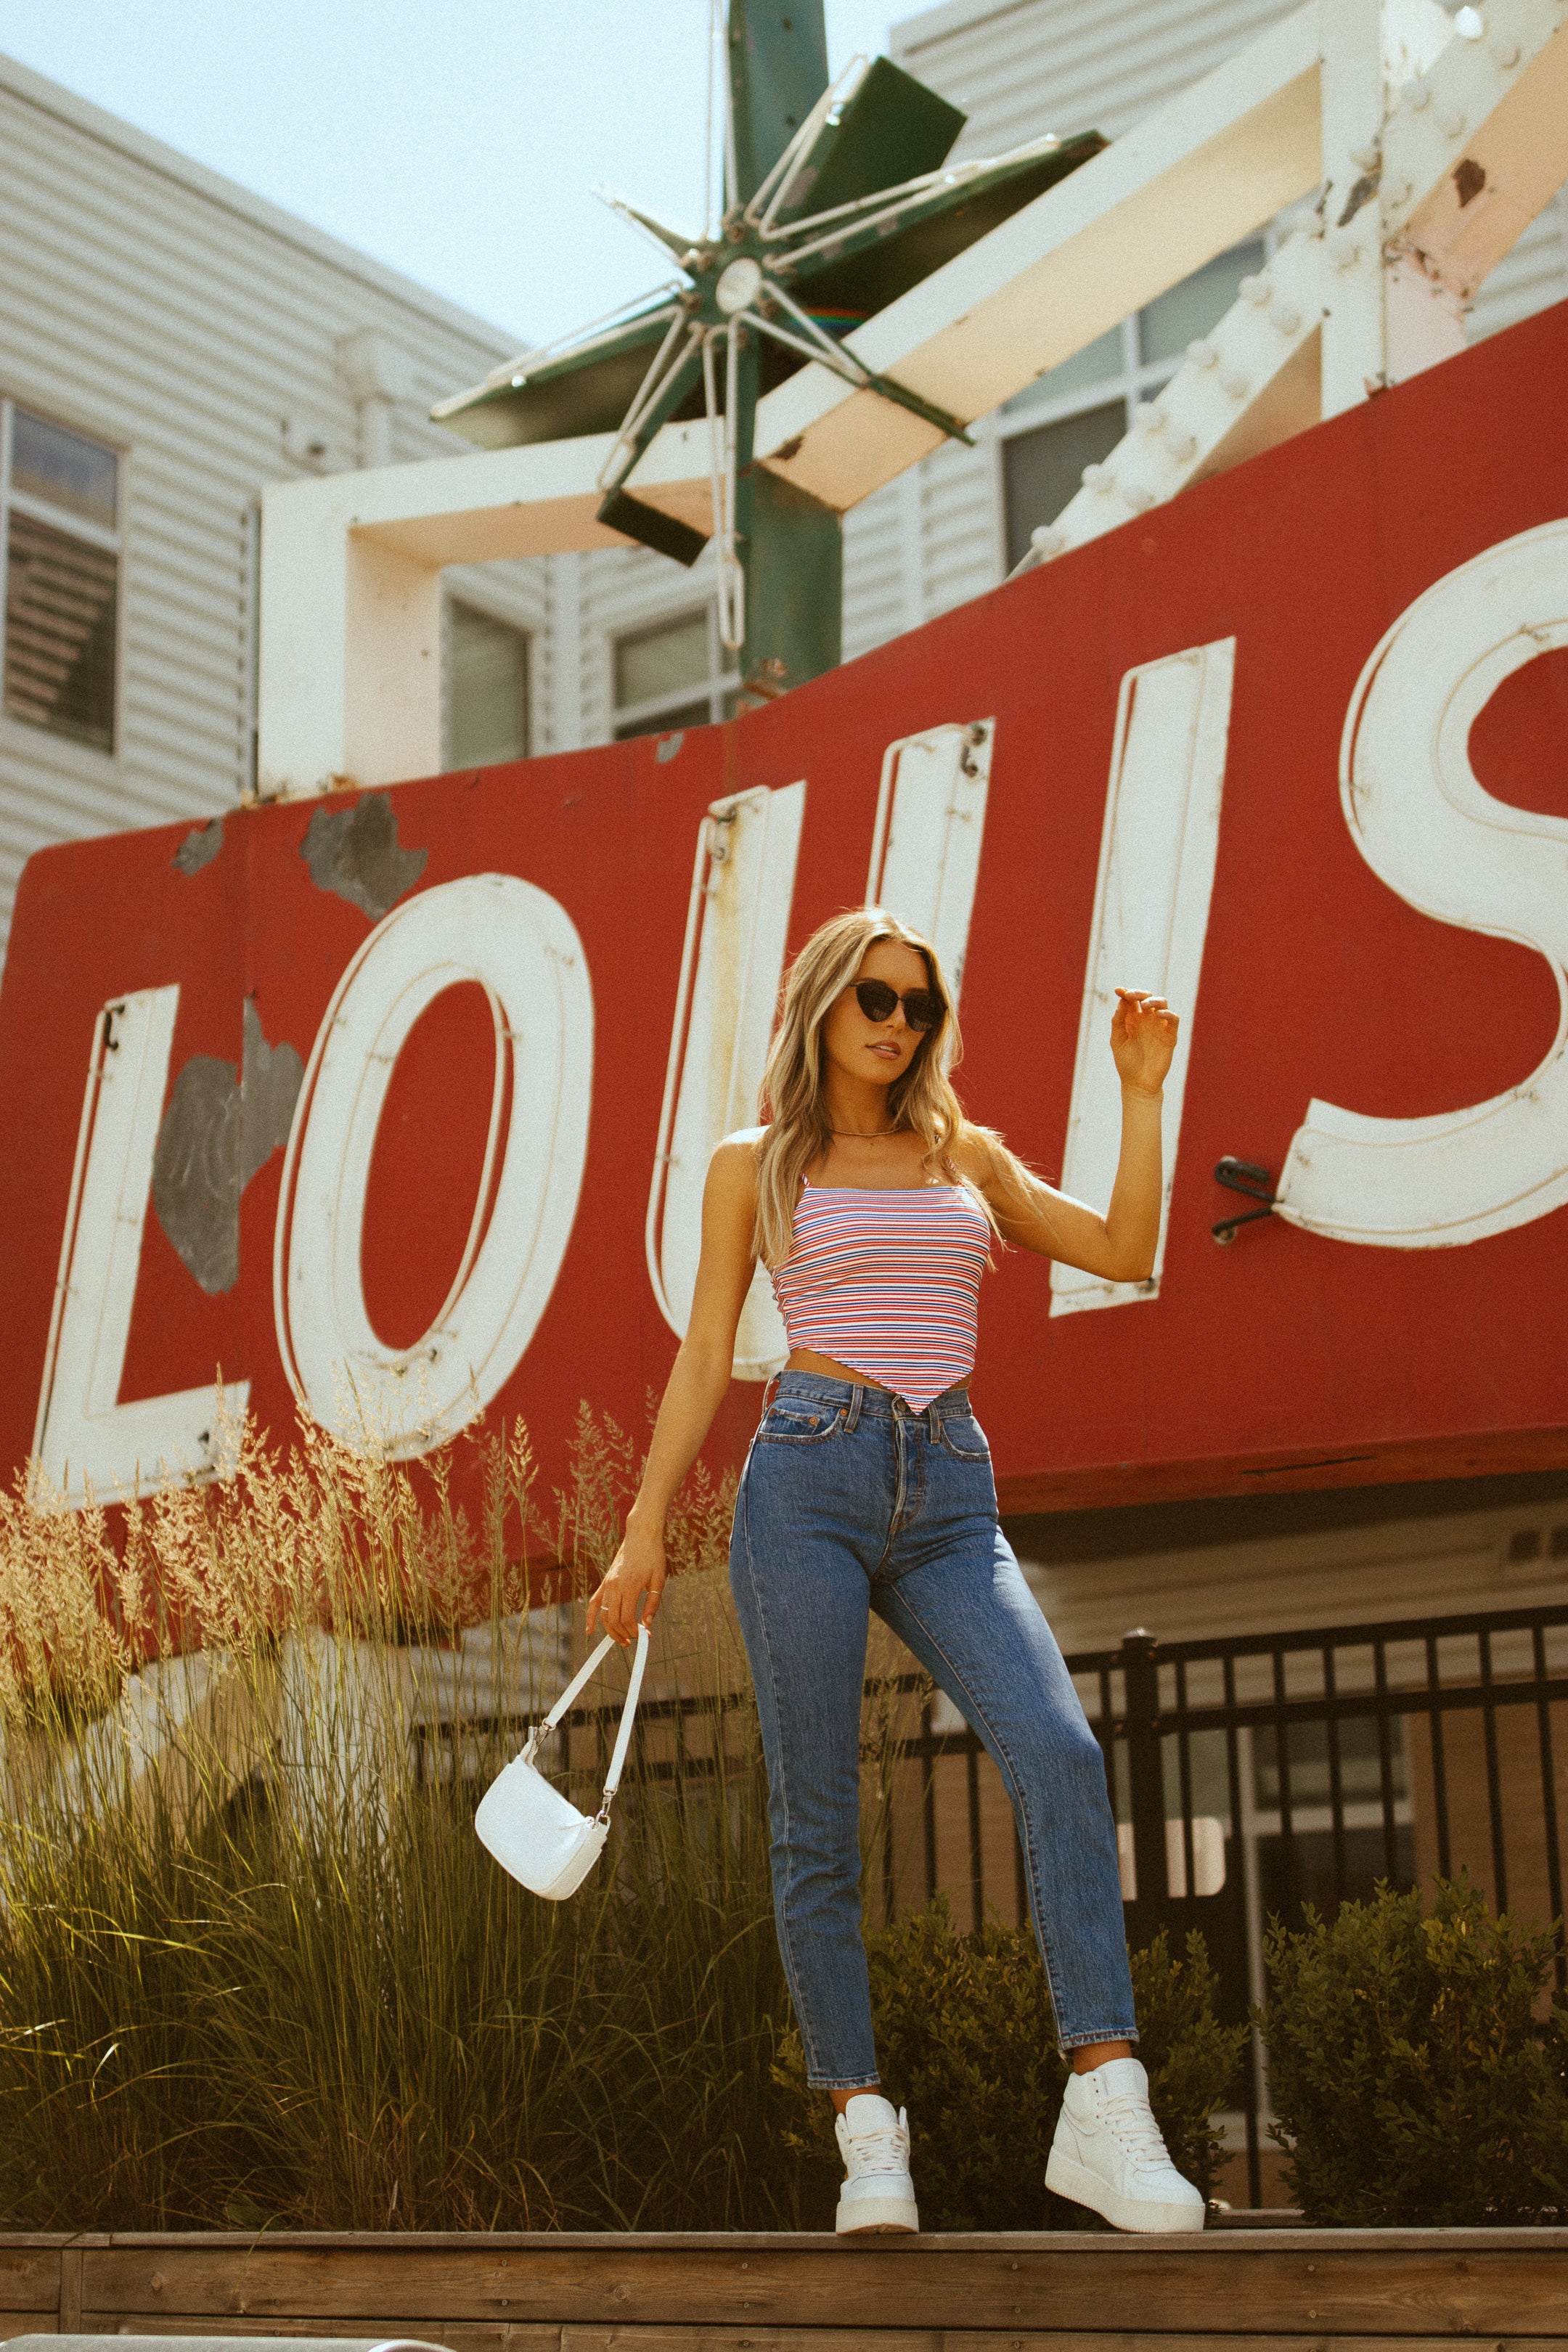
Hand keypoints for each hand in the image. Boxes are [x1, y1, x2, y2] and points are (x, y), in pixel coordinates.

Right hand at [585, 1516, 665, 1646]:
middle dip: (622, 1634)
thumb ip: (652, 1604)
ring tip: (621, 1639)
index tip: (641, 1635)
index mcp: (631, 1585)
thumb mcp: (659, 1580)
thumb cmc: (653, 1556)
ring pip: (603, 1614)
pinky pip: (594, 1602)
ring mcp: (608, 1584)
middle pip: (613, 1619)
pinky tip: (590, 1630)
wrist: (641, 1535)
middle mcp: (615, 1586)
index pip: (627, 1617)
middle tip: (632, 1640)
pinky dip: (591, 1617)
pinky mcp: (605, 1581)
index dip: (633, 1631)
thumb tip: (646, 1624)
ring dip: (610, 1630)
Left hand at [1111, 988, 1178, 1094]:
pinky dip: (1168, 1013)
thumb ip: (1118, 1021)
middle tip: (1131, 995)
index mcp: (1132, 1020)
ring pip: (1161, 1004)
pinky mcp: (1170, 1035)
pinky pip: (1173, 1019)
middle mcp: (1146, 1020)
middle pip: (1146, 998)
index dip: (1125, 992)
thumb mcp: (1117, 1040)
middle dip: (1139, 993)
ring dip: (1154, 1000)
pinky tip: (1159, 1014)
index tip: (1118, 990)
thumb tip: (1122, 1001)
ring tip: (1145, 1005)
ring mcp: (1159, 1026)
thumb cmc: (1126, 1062)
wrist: (1138, 1083)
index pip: (1130, 1000)